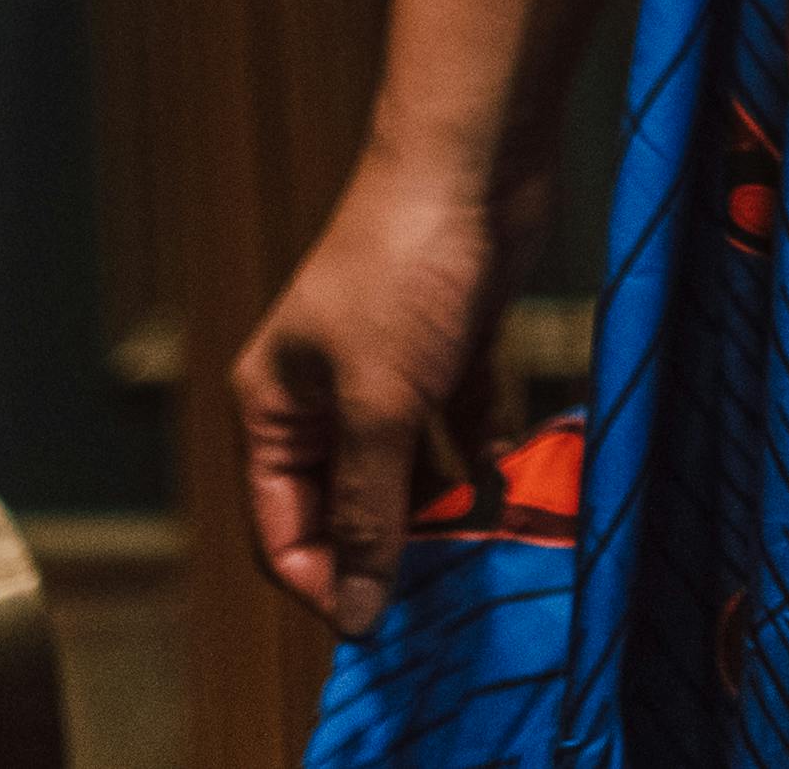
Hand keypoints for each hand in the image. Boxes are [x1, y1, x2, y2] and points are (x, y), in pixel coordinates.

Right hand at [236, 156, 517, 639]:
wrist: (475, 162)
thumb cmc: (404, 271)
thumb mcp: (381, 405)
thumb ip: (370, 511)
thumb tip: (357, 613)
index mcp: (275, 410)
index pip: (282, 529)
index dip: (326, 581)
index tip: (383, 626)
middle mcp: (324, 397)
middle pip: (346, 507)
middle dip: (390, 552)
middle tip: (448, 597)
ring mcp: (388, 372)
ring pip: (408, 472)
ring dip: (444, 511)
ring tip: (485, 550)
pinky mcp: (449, 349)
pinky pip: (460, 426)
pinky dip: (483, 455)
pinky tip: (513, 481)